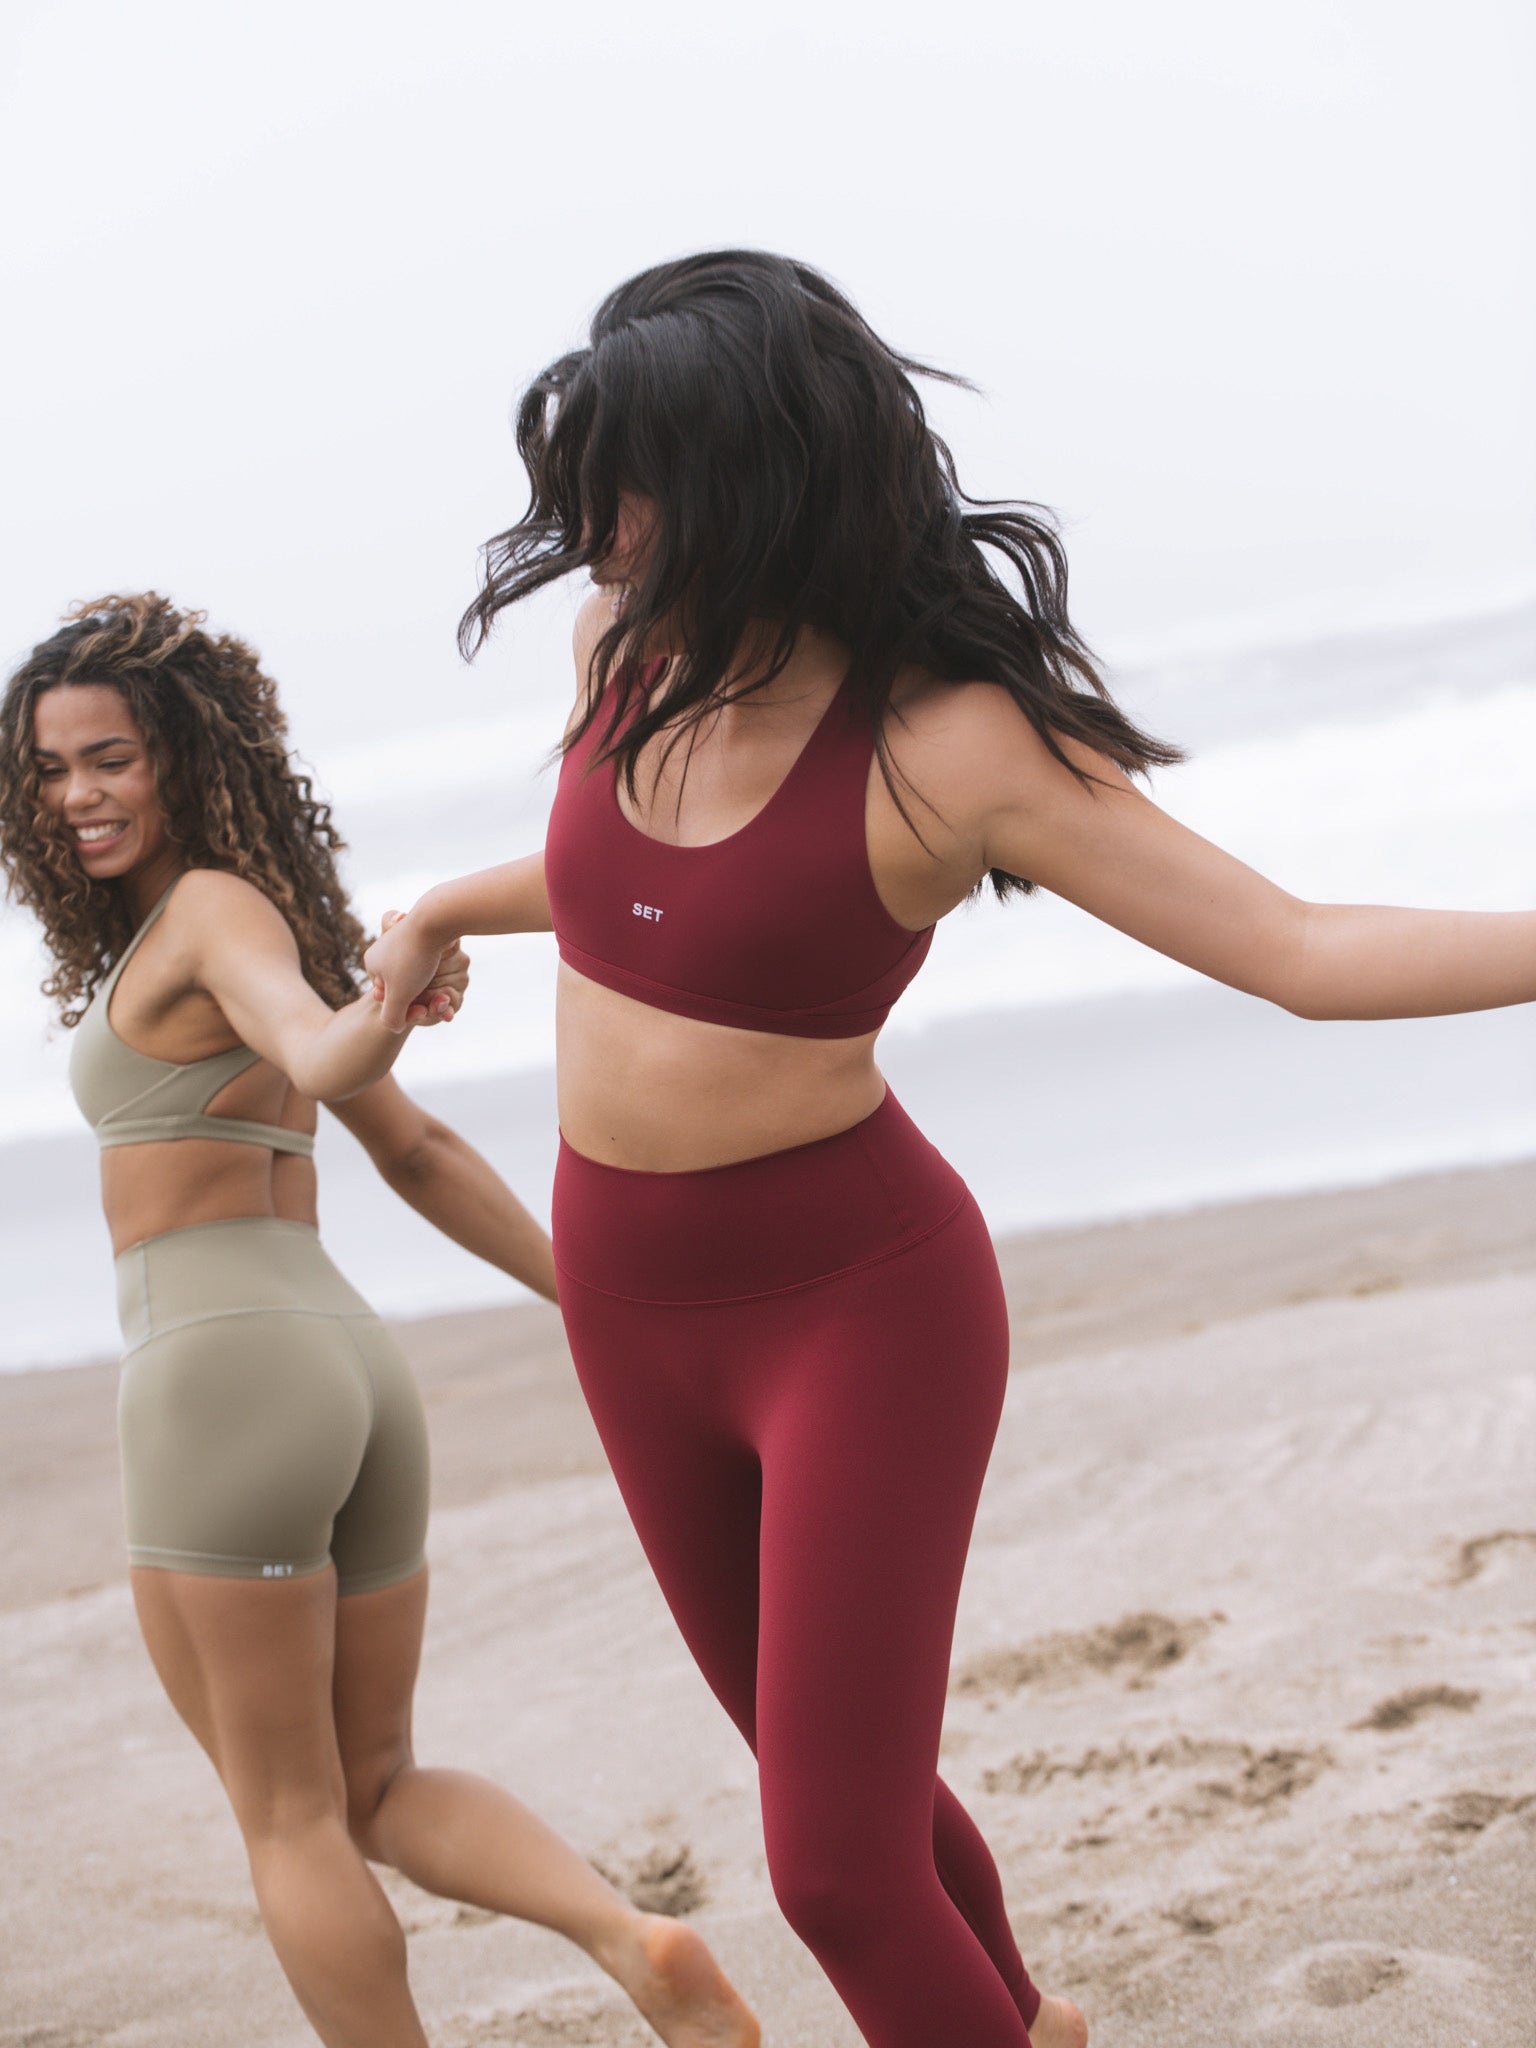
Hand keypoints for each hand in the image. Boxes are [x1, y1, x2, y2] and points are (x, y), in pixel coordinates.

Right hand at [364, 909, 464, 1031]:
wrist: (437, 918)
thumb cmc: (413, 958)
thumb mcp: (399, 995)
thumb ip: (392, 1016)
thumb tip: (393, 1027)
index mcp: (373, 961)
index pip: (386, 994)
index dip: (404, 1006)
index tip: (422, 1010)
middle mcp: (385, 949)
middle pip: (404, 983)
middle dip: (422, 997)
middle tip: (439, 1001)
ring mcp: (404, 940)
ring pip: (420, 974)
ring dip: (434, 988)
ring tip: (446, 994)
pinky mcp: (424, 934)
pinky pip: (431, 959)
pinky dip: (441, 971)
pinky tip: (449, 977)